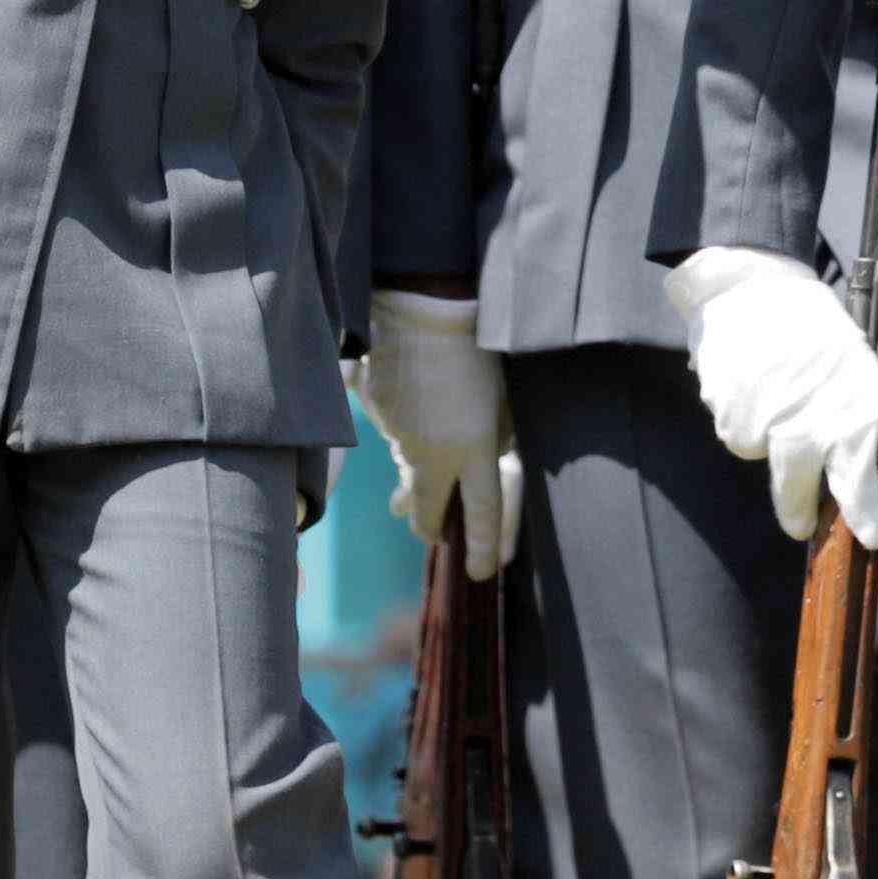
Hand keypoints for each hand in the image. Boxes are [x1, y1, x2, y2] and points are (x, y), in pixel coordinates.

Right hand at [352, 289, 520, 575]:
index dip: (482, 547)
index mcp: (477, 450)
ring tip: (429, 419)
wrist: (430, 308)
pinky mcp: (375, 416)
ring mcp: (400, 436)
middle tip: (430, 531)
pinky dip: (401, 422)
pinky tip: (412, 390)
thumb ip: (494, 442)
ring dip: (418, 459)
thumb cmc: (478, 353)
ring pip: (408, 464)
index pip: (482, 512)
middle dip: (430, 525)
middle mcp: (436, 453)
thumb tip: (480, 466)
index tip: (479, 570)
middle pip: (430, 508)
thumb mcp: (501, 404)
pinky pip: (390, 430)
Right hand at [666, 245, 877, 552]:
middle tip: (801, 524)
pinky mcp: (729, 414)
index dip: (865, 513)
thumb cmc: (815, 329)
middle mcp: (810, 421)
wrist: (755, 286)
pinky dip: (742, 419)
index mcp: (853, 409)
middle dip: (798, 511)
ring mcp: (767, 420)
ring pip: (763, 458)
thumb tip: (871, 465)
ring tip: (774, 399)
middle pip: (799, 490)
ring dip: (767, 442)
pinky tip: (750, 386)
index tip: (870, 538)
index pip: (861, 478)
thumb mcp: (860, 368)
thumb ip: (867, 419)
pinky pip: (737, 435)